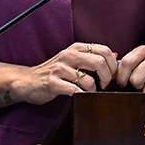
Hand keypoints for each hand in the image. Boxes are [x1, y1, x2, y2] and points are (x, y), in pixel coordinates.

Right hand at [0, 42, 116, 111]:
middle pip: (99, 63)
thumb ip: (93, 57)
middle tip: (104, 86)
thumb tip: (116, 55)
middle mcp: (69, 55)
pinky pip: (75, 90)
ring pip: (88, 80)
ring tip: (89, 92)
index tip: (110, 76)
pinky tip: (79, 96)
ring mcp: (60, 69)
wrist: (28, 81)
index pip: (104, 50)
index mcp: (76, 48)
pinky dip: (81, 96)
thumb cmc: (54, 72)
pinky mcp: (53, 83)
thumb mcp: (74, 60)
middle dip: (106, 78)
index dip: (112, 65)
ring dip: (93, 90)